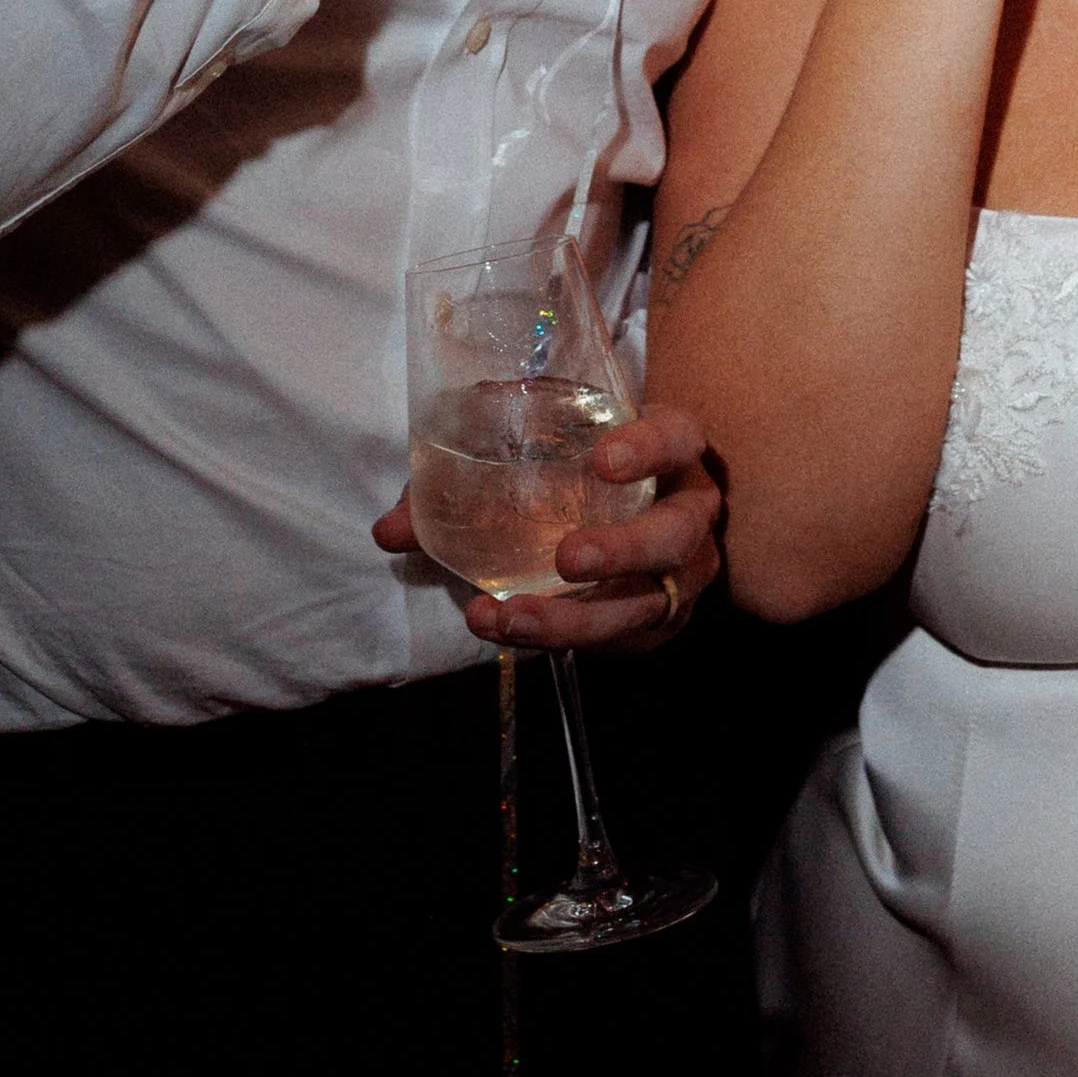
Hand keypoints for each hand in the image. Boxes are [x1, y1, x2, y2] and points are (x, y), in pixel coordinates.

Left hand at [373, 404, 721, 652]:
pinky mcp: (660, 619)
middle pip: (674, 534)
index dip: (647, 448)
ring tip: (510, 619)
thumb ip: (468, 469)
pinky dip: (570, 639)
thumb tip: (389, 529)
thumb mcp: (540, 445)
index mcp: (670, 447)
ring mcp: (683, 572)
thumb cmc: (577, 463)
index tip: (602, 459)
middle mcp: (688, 509)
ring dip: (578, 617)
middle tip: (566, 557)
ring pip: (649, 603)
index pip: (676, 437)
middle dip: (623, 550)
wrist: (628, 502)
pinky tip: (517, 634)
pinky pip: (626, 639)